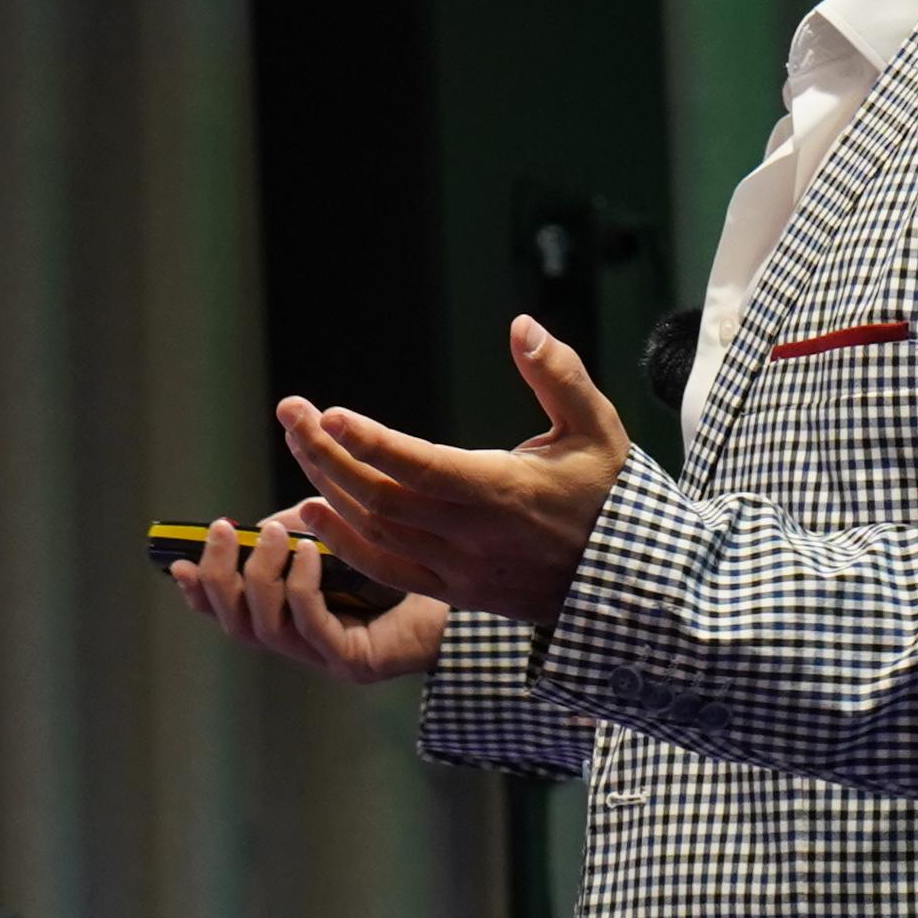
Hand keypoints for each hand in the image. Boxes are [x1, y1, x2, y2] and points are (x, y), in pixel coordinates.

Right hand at [173, 507, 446, 684]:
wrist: (471, 590)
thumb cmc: (407, 563)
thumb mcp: (340, 540)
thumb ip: (298, 535)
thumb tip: (259, 527)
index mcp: (294, 619)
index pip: (231, 614)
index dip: (200, 593)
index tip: (177, 563)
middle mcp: (304, 646)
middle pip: (237, 625)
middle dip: (221, 577)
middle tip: (223, 531)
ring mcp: (327, 659)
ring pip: (266, 628)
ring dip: (260, 576)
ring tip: (274, 533)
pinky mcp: (354, 663)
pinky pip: (311, 626)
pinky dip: (300, 587)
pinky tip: (309, 551)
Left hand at [274, 315, 633, 627]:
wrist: (626, 581)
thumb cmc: (608, 493)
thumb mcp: (599, 426)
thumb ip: (559, 375)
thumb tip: (521, 326)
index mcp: (503, 492)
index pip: (420, 467)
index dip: (370, 442)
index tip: (328, 413)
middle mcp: (472, 536)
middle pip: (380, 497)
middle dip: (328, 453)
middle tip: (290, 412)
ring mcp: (457, 570)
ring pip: (374, 530)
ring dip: (327, 486)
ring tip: (297, 442)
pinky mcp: (451, 592)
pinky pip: (384, 568)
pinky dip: (342, 540)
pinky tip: (310, 508)